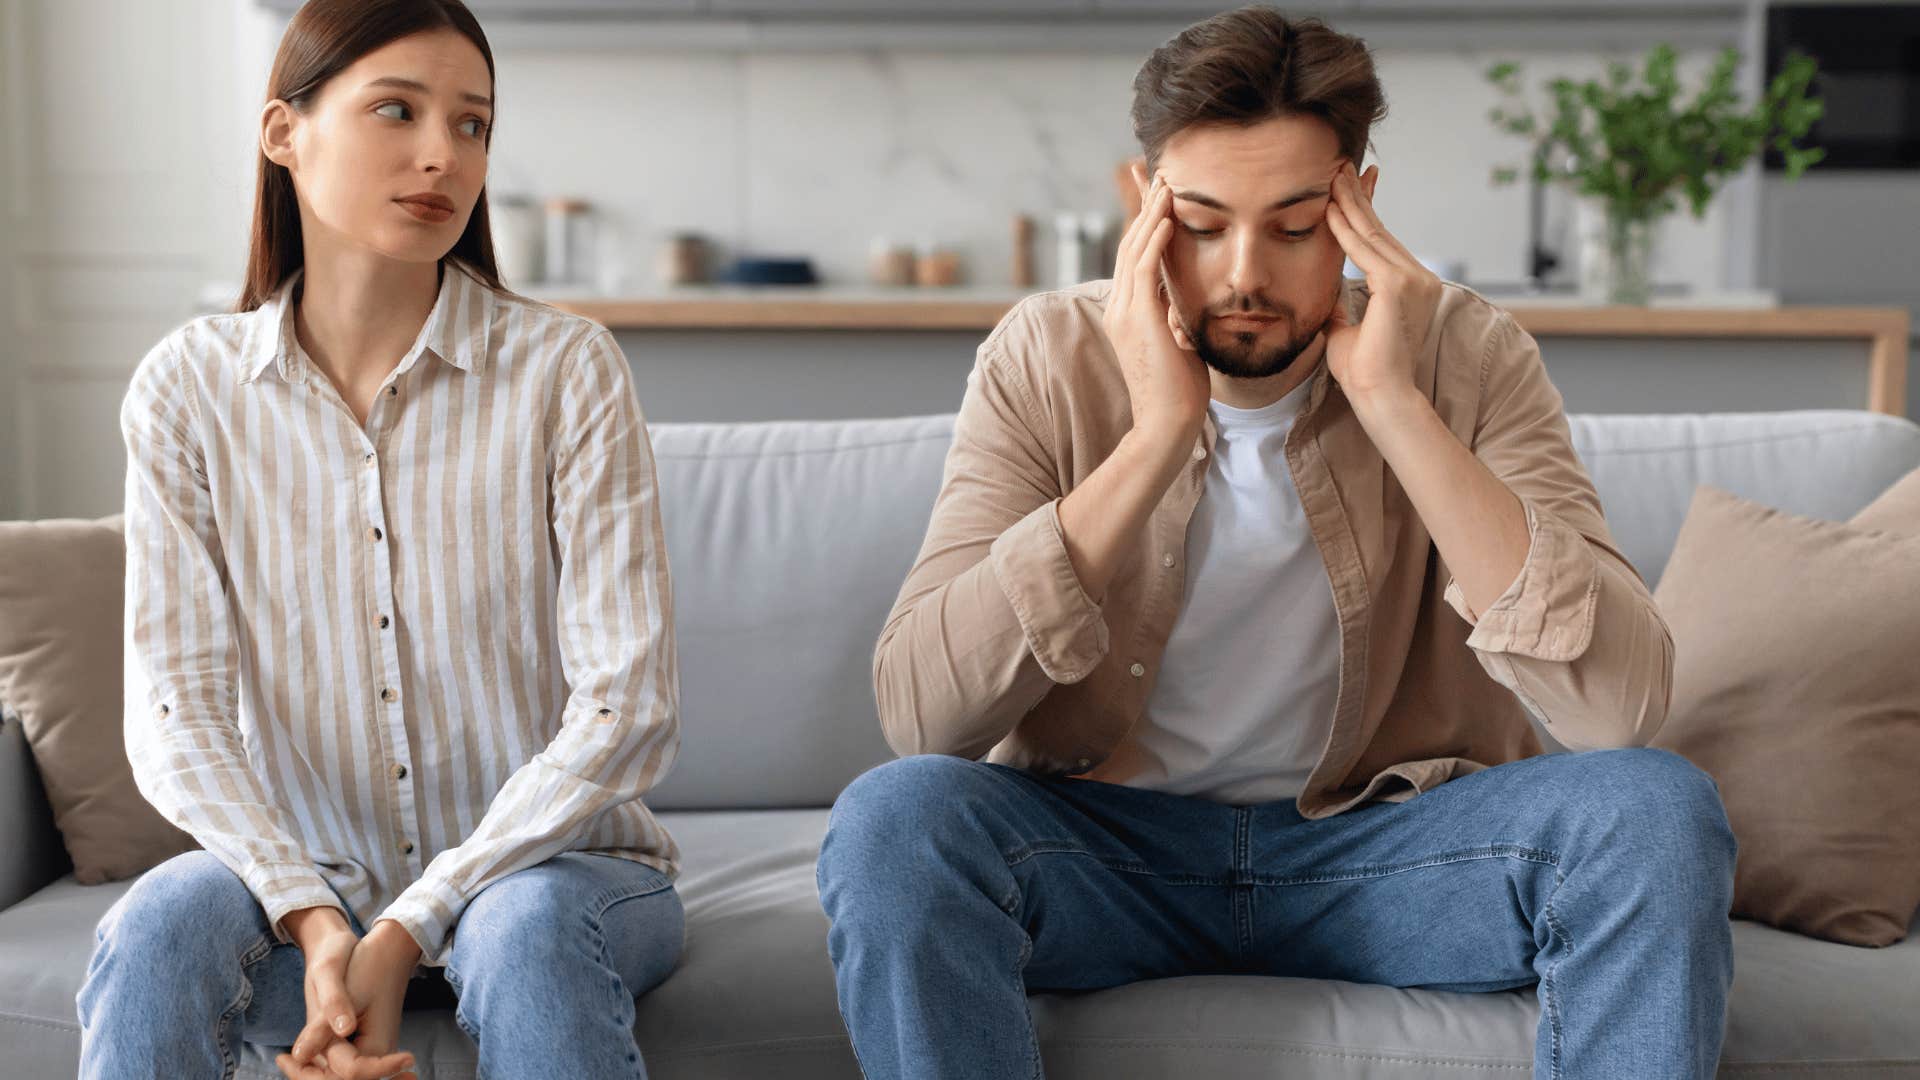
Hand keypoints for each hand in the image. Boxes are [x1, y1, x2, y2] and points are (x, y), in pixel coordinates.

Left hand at [278, 918, 417, 1079]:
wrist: (388, 948)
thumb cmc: (366, 964)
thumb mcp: (339, 990)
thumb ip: (321, 1025)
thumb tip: (300, 1055)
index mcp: (377, 1044)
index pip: (344, 1075)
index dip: (309, 1072)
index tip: (283, 1057)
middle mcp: (380, 1052)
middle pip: (342, 1079)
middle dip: (311, 1075)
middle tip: (282, 1059)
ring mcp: (375, 1048)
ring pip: (341, 1073)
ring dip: (314, 1071)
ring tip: (284, 1058)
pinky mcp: (368, 1041)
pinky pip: (345, 1062)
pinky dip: (323, 1062)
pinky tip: (302, 1054)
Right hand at [1106, 162, 1210, 444]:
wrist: (1167, 424)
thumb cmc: (1179, 393)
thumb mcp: (1176, 344)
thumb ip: (1172, 320)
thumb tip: (1178, 308)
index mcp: (1128, 312)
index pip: (1134, 257)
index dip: (1144, 224)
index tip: (1157, 197)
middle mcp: (1120, 306)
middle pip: (1129, 244)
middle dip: (1144, 207)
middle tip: (1157, 173)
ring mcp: (1125, 311)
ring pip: (1135, 248)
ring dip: (1152, 213)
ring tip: (1166, 183)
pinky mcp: (1138, 316)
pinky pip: (1145, 266)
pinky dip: (1155, 237)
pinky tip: (1169, 215)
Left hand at [1323, 160, 1442, 405]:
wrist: (1379, 395)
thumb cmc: (1364, 371)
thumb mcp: (1348, 329)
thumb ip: (1343, 306)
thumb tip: (1327, 294)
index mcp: (1411, 286)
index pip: (1382, 241)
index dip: (1364, 212)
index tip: (1347, 188)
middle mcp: (1419, 277)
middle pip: (1379, 230)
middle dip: (1357, 197)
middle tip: (1338, 167)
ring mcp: (1413, 279)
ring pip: (1373, 233)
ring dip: (1349, 203)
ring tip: (1330, 176)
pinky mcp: (1399, 284)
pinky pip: (1364, 249)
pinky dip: (1344, 228)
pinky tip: (1328, 209)